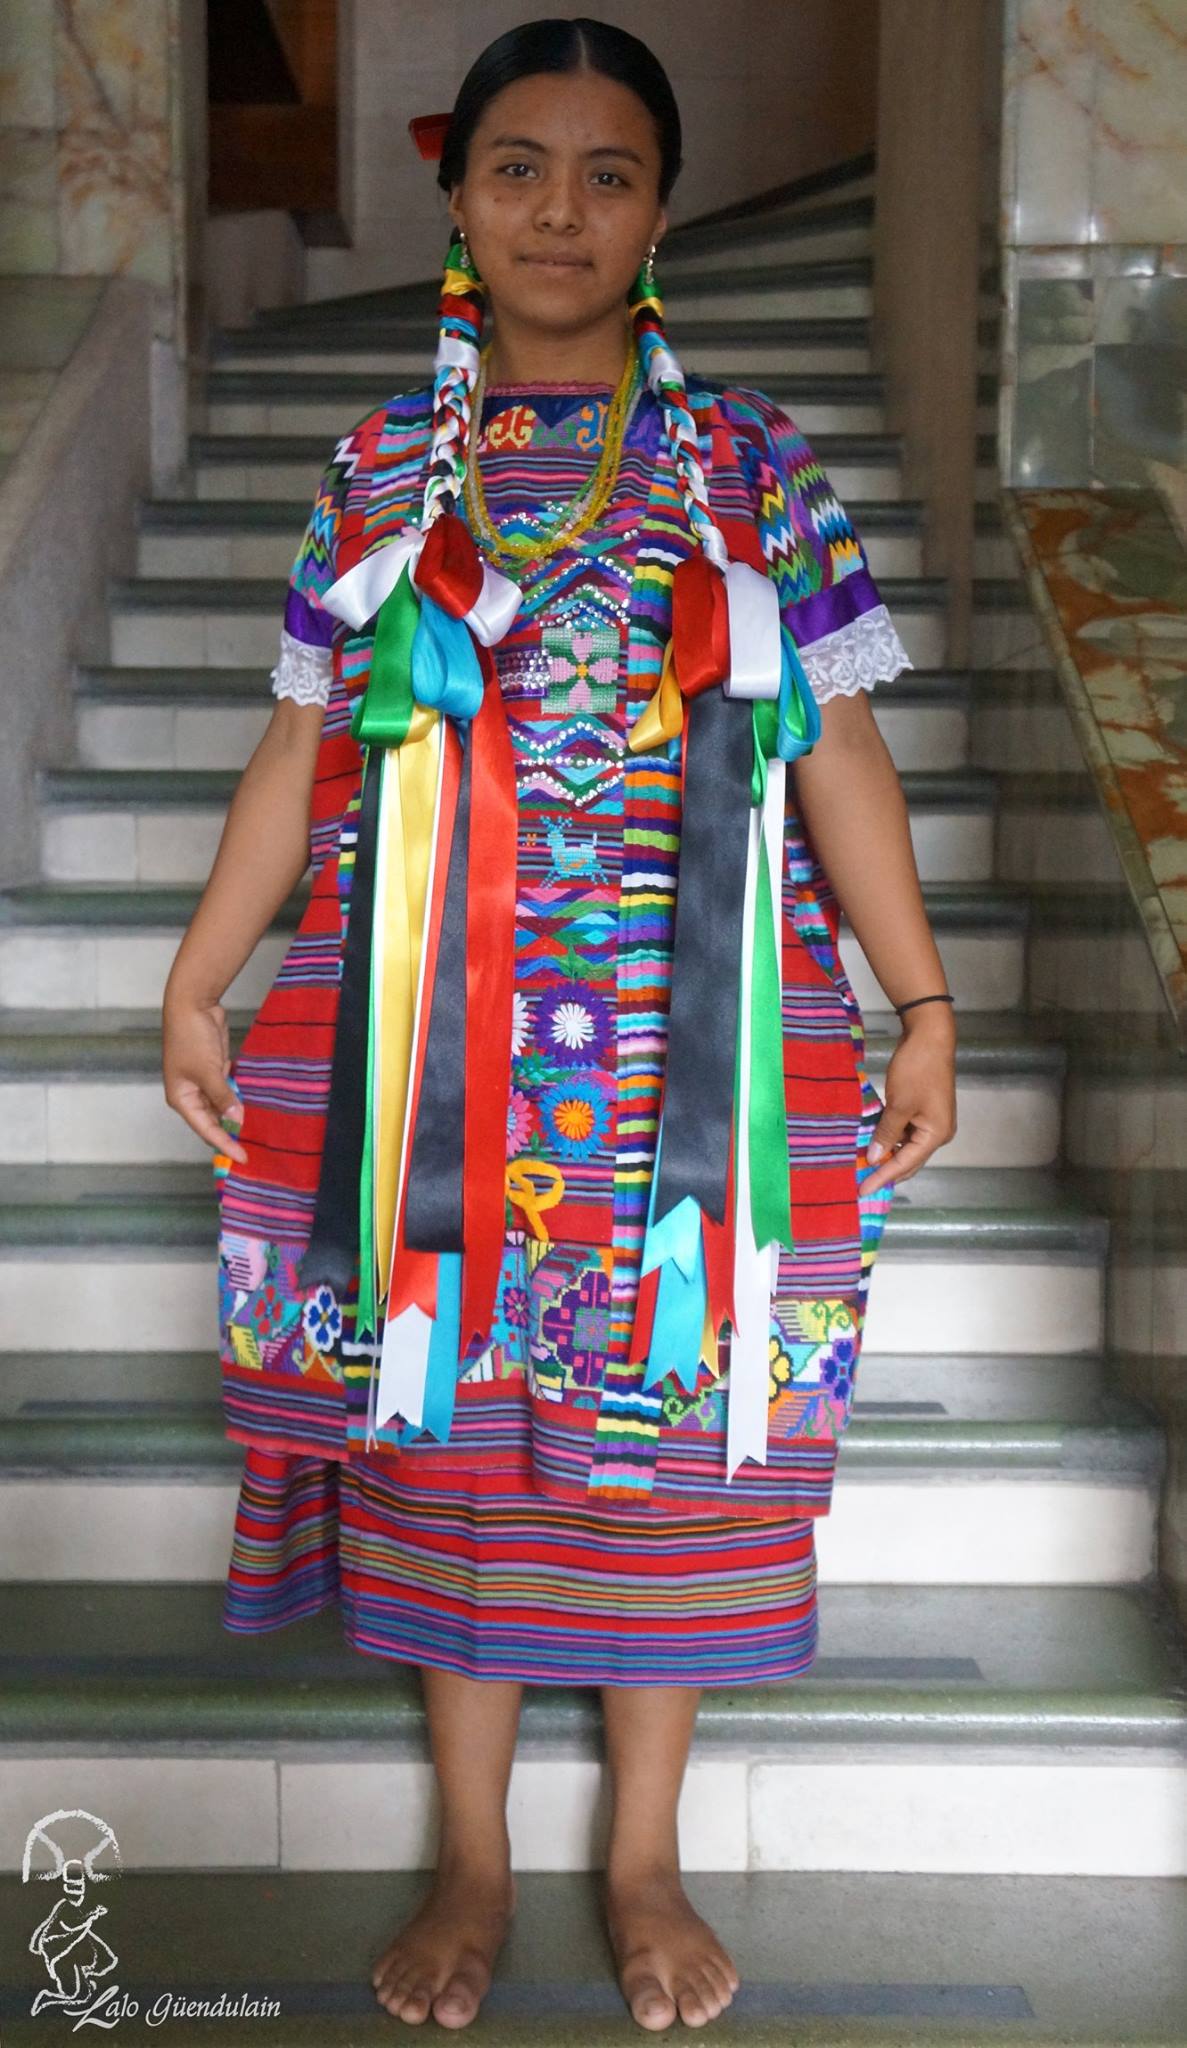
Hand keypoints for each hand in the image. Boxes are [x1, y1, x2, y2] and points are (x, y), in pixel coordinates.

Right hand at [162, 988, 246, 1162]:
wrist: (193, 1005)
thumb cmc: (190, 1037)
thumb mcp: (208, 1071)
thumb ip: (223, 1096)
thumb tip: (237, 1119)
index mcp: (181, 1099)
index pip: (205, 1129)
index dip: (224, 1144)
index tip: (242, 1157)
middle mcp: (190, 1095)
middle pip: (213, 1122)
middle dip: (231, 1134)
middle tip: (254, 1149)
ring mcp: (204, 1084)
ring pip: (222, 1108)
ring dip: (236, 1117)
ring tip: (257, 1135)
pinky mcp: (216, 1072)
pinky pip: (229, 1093)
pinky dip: (239, 1100)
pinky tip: (253, 1111)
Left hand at [862, 1006, 956, 1196]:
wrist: (930, 1036)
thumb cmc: (917, 1069)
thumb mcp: (898, 1105)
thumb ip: (886, 1133)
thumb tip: (874, 1158)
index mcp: (936, 1135)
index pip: (905, 1164)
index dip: (882, 1177)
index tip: (862, 1190)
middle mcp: (938, 1133)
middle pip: (909, 1160)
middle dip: (886, 1170)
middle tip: (861, 1183)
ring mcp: (932, 1121)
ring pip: (906, 1146)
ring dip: (886, 1153)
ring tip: (863, 1165)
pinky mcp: (925, 1110)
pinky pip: (905, 1132)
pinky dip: (889, 1138)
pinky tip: (873, 1142)